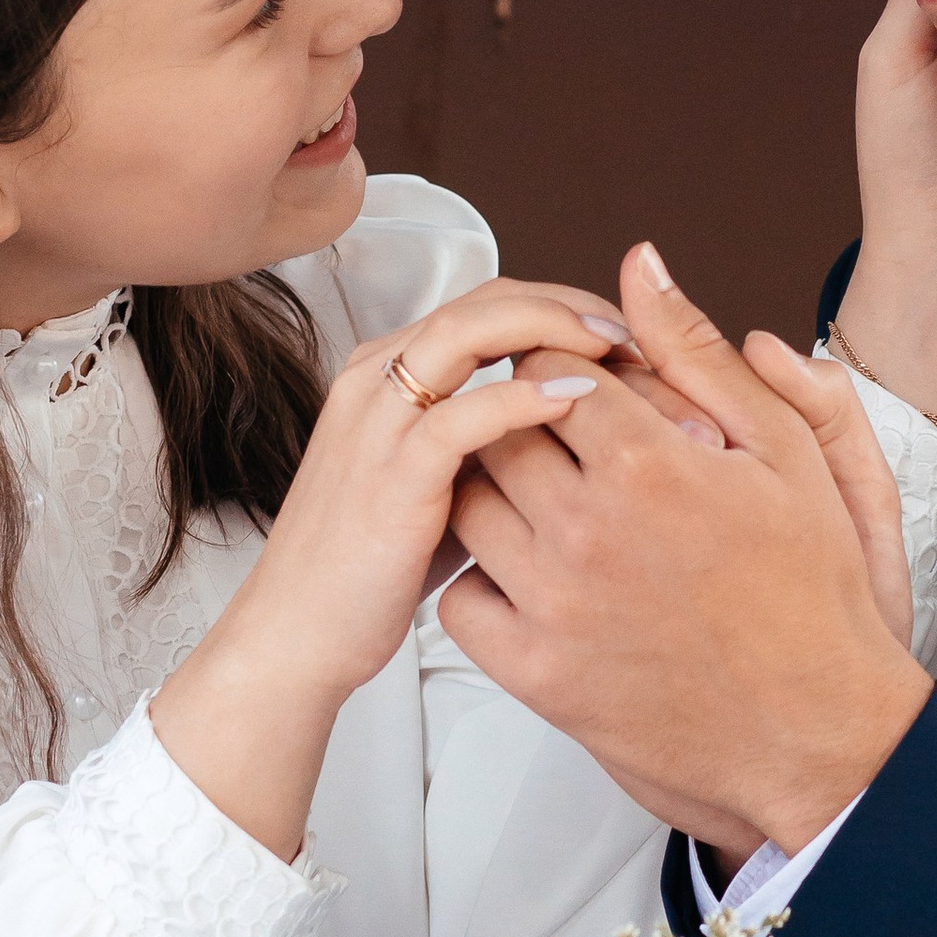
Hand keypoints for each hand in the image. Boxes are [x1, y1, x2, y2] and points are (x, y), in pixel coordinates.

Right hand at [152, 278, 625, 856]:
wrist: (298, 635)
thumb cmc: (373, 570)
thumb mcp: (442, 486)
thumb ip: (491, 445)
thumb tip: (578, 428)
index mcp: (388, 373)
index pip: (489, 303)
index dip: (564, 306)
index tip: (627, 334)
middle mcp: (378, 380)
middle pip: (487, 300)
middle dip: (571, 305)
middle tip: (638, 331)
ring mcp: (379, 421)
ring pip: (470, 331)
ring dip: (553, 330)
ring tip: (617, 350)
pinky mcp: (389, 473)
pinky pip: (460, 414)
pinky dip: (523, 399)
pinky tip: (577, 402)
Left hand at [440, 245, 930, 857]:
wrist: (819, 732)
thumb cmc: (814, 588)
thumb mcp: (784, 451)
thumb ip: (698, 352)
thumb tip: (638, 263)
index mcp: (651, 463)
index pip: (548, 368)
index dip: (568, 372)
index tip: (598, 398)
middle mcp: (590, 531)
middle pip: (498, 430)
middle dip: (527, 425)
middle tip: (572, 449)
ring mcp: (556, 606)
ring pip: (470, 506)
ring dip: (498, 493)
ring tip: (552, 506)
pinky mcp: (538, 675)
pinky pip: (462, 597)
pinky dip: (483, 578)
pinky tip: (535, 574)